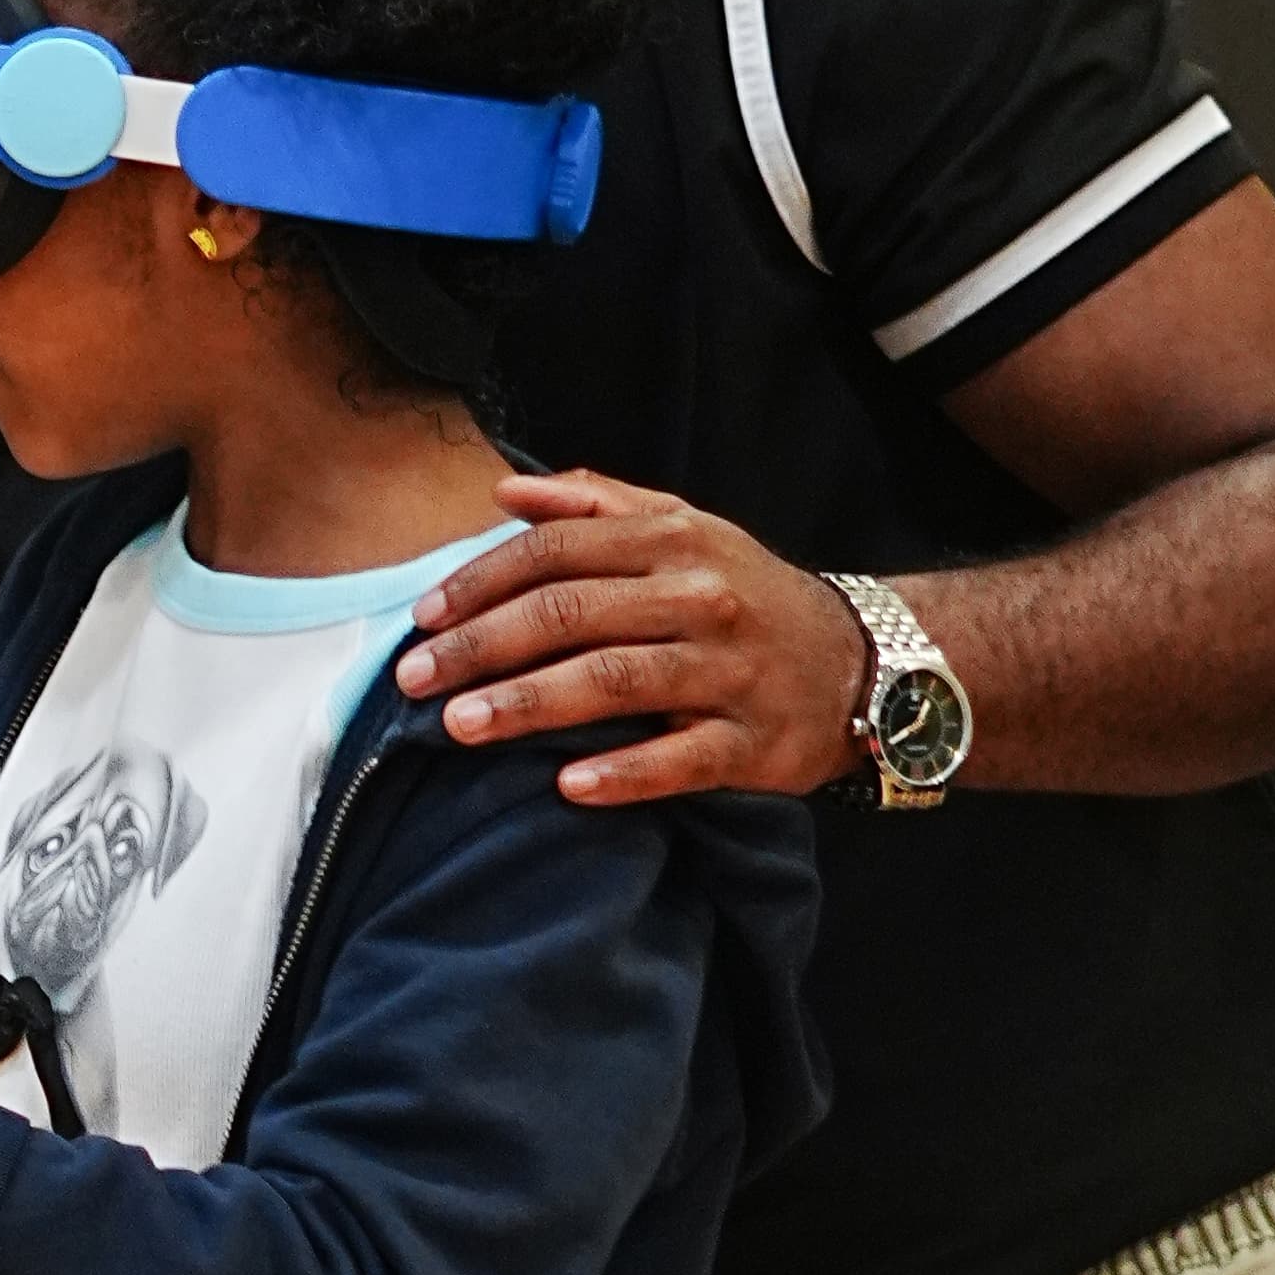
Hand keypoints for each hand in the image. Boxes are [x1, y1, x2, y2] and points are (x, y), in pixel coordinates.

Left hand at [394, 471, 872, 805]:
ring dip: (531, 704)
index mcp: (672, 540)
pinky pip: (681, 759)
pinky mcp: (753, 741)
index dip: (482, 581)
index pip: (558, 549)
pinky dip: (624, 772)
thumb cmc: (747, 595)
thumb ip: (594, 501)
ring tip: (460, 726)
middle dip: (482, 646)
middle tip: (412, 681)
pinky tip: (567, 785)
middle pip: (572, 614)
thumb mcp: (684, 528)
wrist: (862, 662)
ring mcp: (727, 670)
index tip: (422, 617)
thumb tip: (504, 489)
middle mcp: (698, 597)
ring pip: (616, 681)